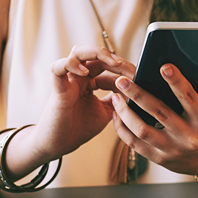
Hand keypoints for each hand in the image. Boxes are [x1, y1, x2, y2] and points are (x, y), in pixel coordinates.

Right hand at [34, 45, 136, 160]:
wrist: (59, 145)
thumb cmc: (79, 128)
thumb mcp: (107, 112)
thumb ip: (120, 100)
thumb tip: (139, 92)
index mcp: (91, 82)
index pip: (109, 67)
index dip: (125, 70)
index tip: (140, 78)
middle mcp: (79, 78)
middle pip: (96, 55)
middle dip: (116, 58)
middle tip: (131, 69)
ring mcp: (68, 81)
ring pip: (78, 53)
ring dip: (97, 53)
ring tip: (113, 63)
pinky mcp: (57, 89)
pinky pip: (58, 68)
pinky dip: (71, 65)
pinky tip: (85, 72)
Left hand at [109, 64, 197, 176]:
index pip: (190, 98)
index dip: (176, 82)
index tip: (164, 66)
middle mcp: (188, 137)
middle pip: (159, 112)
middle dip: (138, 95)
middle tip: (123, 80)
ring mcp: (172, 150)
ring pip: (142, 130)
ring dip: (126, 112)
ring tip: (116, 96)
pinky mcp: (159, 158)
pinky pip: (135, 144)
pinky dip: (123, 129)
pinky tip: (117, 114)